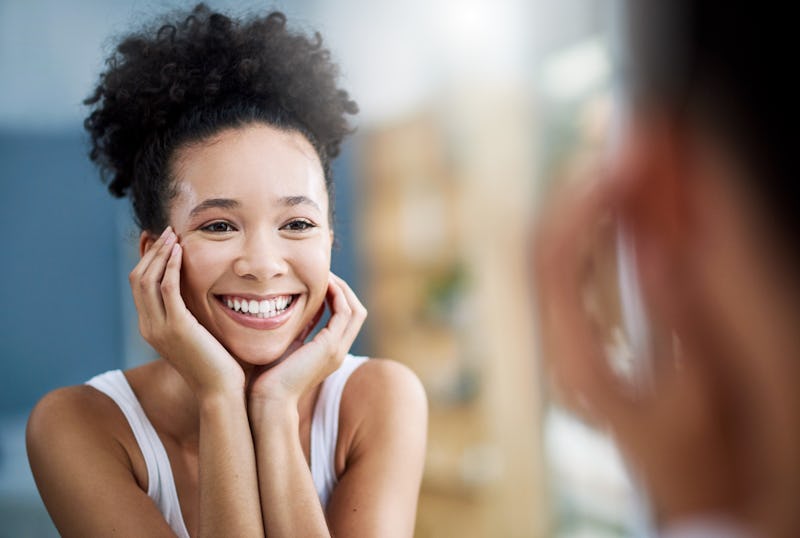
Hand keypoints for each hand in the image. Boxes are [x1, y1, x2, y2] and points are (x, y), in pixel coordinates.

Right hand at [130, 227, 244, 398]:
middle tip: (166, 232)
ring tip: (173, 235)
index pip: (140, 287)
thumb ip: (192, 315)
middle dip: (151, 252)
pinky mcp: (177, 327)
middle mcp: (149, 327)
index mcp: (152, 328)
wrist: (221, 392)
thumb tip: (201, 294)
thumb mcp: (199, 335)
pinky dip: (171, 267)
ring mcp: (160, 328)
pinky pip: (167, 288)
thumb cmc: (218, 365)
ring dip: (160, 254)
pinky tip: (180, 252)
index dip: (148, 261)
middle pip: (138, 279)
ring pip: (147, 280)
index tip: (160, 242)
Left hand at [248, 273, 365, 408]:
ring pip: (355, 310)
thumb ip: (298, 331)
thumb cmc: (269, 378)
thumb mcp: (287, 347)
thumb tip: (297, 310)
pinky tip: (323, 284)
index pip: (345, 317)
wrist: (269, 400)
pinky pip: (344, 312)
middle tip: (326, 273)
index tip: (321, 281)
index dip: (337, 296)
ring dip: (342, 288)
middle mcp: (339, 351)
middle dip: (344, 289)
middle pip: (356, 311)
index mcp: (330, 352)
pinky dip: (337, 295)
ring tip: (326, 274)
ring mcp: (337, 350)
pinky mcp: (330, 347)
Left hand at [533, 176, 755, 526]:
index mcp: (574, 359)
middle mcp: (559, 344)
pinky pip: (580, 263)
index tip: (618, 165)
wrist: (687, 489)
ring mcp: (568, 337)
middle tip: (622, 145)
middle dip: (581, 189)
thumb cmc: (694, 453)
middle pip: (547, 246)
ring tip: (625, 160)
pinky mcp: (585, 333)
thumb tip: (659, 243)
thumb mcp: (697, 390)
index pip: (553, 261)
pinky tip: (625, 202)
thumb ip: (678, 318)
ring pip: (559, 250)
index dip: (581, 204)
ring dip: (589, 201)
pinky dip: (600, 224)